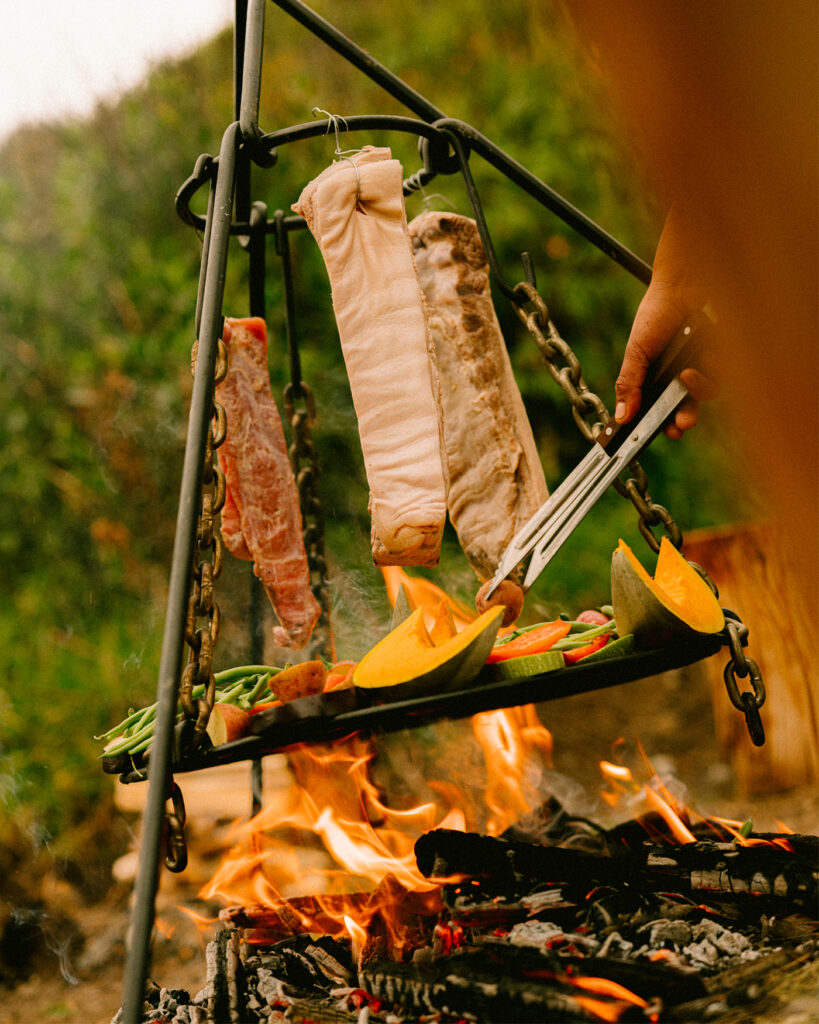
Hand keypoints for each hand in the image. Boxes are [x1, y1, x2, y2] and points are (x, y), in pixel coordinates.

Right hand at [615, 211, 718, 438]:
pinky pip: (724, 372)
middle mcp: (682, 375)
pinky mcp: (723, 353)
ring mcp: (704, 365)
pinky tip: (704, 352)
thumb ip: (628, 384)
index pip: (660, 410)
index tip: (660, 434)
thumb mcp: (635, 351)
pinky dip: (714, 367)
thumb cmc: (656, 314)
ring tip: (688, 374)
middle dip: (684, 419)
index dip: (661, 424)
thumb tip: (620, 418)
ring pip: (707, 392)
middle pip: (687, 408)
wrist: (682, 285)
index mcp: (659, 378)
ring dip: (699, 389)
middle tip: (681, 425)